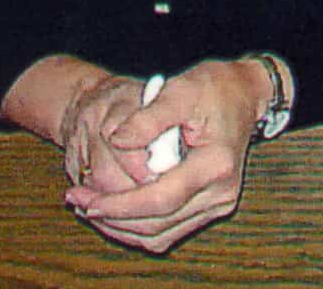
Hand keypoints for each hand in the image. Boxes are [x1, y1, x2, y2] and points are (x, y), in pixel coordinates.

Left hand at [62, 56, 272, 251]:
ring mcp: (218, 204)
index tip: (85, 198)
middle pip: (157, 223)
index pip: (160, 198)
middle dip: (111, 216)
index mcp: (216, 164)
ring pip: (160, 234)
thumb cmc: (213, 88)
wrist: (245, 95)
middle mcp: (221, 192)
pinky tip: (114, 212)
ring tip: (88, 206)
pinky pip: (168, 232)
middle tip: (76, 199)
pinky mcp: (211, 208)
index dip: (119, 204)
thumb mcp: (180, 91)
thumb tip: (115, 141)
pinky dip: (137, 228)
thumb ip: (147, 118)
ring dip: (120, 227)